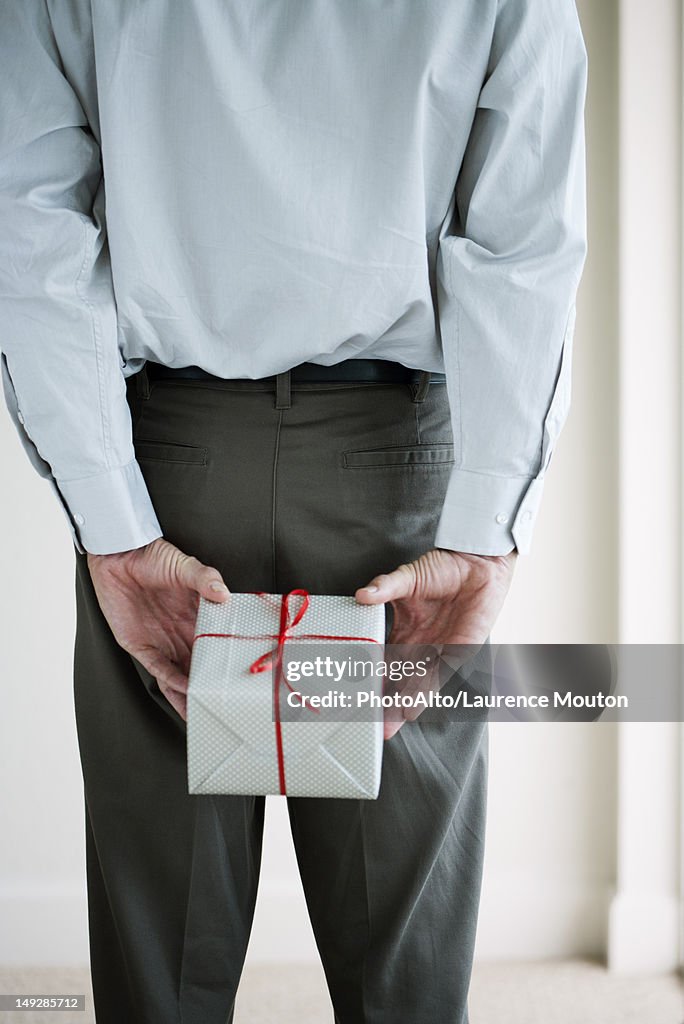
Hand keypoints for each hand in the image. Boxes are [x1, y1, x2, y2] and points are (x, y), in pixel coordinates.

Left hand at [86, 537, 229, 719]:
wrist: (118, 556)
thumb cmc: (153, 556)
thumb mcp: (184, 565)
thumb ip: (205, 578)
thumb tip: (223, 593)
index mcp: (199, 616)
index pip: (218, 645)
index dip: (229, 661)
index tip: (244, 675)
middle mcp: (183, 633)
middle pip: (201, 666)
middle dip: (212, 686)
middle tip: (229, 705)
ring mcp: (162, 642)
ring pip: (181, 675)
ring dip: (191, 695)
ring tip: (204, 715)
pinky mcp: (140, 646)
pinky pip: (159, 670)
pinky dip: (172, 682)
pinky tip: (185, 693)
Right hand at [355, 548, 516, 738]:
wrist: (478, 563)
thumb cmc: (444, 568)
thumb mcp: (408, 577)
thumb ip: (385, 587)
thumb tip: (362, 595)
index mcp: (404, 632)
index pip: (384, 663)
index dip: (372, 680)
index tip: (356, 697)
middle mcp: (420, 646)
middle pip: (400, 681)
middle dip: (387, 704)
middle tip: (373, 725)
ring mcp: (439, 650)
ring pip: (418, 683)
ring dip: (404, 703)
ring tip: (390, 723)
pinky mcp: (459, 650)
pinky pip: (440, 674)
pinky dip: (426, 690)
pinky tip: (413, 707)